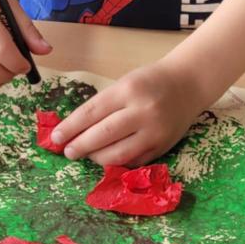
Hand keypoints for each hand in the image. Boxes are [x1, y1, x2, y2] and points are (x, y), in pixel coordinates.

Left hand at [51, 64, 204, 166]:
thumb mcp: (125, 83)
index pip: (92, 112)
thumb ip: (104, 105)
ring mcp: (154, 132)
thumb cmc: (150, 81)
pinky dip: (117, 162)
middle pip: (103, 135)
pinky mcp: (162, 147)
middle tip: (67, 151)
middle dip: (80, 145)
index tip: (56, 137)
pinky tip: (107, 159)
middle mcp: (142, 111)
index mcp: (128, 89)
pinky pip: (134, 161)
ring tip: (86, 155)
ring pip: (118, 154)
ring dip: (96, 158)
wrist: (188, 84)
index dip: (71, 127)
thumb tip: (74, 129)